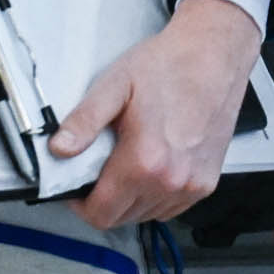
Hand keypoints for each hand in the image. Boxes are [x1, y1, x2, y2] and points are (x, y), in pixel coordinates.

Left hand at [54, 0, 261, 228]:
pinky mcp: (206, 182)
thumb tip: (60, 149)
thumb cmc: (168, 66)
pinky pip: (171, 207)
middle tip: (101, 167)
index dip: (81, 204)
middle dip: (104, 200)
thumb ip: (84, 120)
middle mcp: (171, 181)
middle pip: (122, 218)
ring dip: (131, 199)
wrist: (213, 55)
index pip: (101, 214)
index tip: (77, 187)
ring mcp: (192, 185)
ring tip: (129, 162)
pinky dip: (156, 195)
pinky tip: (153, 166)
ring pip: (146, 214)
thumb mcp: (115, 85)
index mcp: (145, 161)